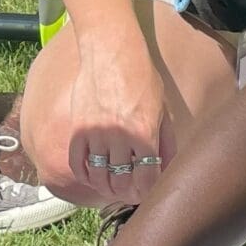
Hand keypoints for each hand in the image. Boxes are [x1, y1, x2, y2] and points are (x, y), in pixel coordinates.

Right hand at [44, 31, 167, 204]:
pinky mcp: (77, 129)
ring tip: (112, 188)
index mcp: (144, 133)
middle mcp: (119, 137)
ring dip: (106, 188)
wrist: (110, 52)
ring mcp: (96, 134)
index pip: (146, 178)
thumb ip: (166, 141)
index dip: (147, 191)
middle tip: (129, 193)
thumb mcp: (162, 108)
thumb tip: (168, 168)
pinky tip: (92, 177)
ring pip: (99, 176)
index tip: (146, 193)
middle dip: (127, 192)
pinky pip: (78, 163)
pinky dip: (85, 175)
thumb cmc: (141, 78)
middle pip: (122, 181)